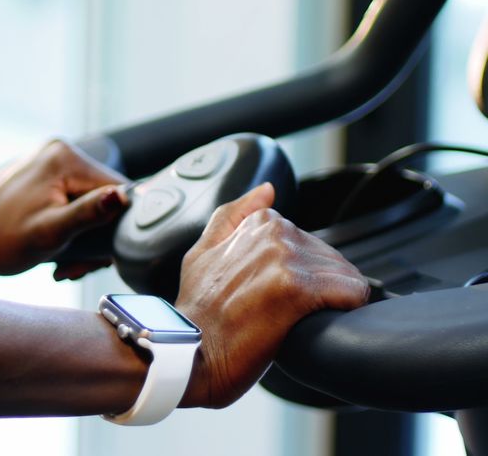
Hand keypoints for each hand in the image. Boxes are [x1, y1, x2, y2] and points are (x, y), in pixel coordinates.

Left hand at [0, 139, 130, 276]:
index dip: (114, 229)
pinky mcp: (43, 174)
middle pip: (103, 199)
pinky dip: (67, 226)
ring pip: (89, 203)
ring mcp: (50, 160)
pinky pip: (71, 201)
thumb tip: (121, 197)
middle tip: (71, 268)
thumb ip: (88, 214)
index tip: (94, 259)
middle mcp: (61, 150)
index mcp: (66, 158)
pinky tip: (53, 247)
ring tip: (60, 263)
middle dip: (94, 238)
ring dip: (81, 237)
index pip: (118, 192)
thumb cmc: (0, 241)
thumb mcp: (50, 233)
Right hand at [175, 183, 368, 408]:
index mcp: (257, 224)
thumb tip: (267, 190)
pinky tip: (322, 322)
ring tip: (300, 320)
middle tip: (286, 313)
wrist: (191, 353)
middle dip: (319, 286)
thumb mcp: (202, 254)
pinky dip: (348, 309)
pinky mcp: (298, 289)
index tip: (280, 294)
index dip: (302, 273)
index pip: (310, 242)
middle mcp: (273, 235)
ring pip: (344, 274)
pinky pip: (352, 292)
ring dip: (333, 300)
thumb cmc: (197, 313)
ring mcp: (285, 259)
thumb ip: (233, 216)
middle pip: (330, 258)